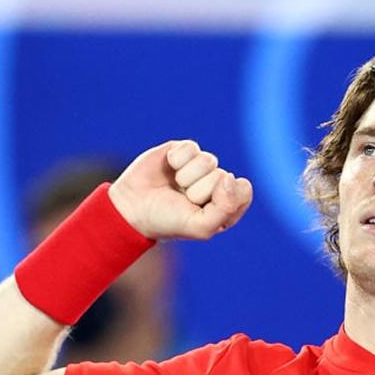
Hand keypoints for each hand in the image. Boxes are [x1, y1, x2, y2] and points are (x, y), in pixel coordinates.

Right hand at [107, 140, 252, 239]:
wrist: (131, 208)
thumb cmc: (167, 221)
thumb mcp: (201, 226)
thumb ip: (226, 207)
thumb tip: (229, 176)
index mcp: (225, 205)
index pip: (243, 192)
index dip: (225, 198)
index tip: (203, 208)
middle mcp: (216, 184)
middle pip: (223, 176)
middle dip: (199, 190)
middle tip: (182, 200)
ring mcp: (200, 167)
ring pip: (208, 160)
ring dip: (187, 176)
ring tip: (175, 186)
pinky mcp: (183, 151)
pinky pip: (191, 147)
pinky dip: (177, 160)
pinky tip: (168, 169)